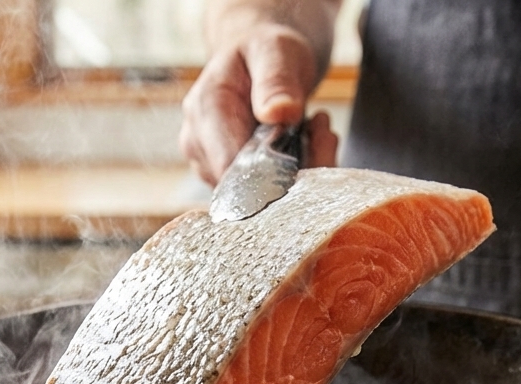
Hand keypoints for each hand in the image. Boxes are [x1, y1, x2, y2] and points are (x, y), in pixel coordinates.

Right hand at [179, 23, 338, 184]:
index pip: (232, 168)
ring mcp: (209, 166)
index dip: (275, 171)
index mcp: (204, 111)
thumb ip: (276, 79)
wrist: (257, 60)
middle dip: (295, 169)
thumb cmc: (264, 52)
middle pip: (248, 188)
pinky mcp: (227, 179)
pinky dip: (295, 175)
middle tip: (322, 129)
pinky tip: (305, 142)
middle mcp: (198, 145)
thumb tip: (279, 112)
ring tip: (313, 128)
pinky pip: (265, 195)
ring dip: (299, 171)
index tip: (311, 138)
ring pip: (260, 197)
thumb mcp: (276, 51)